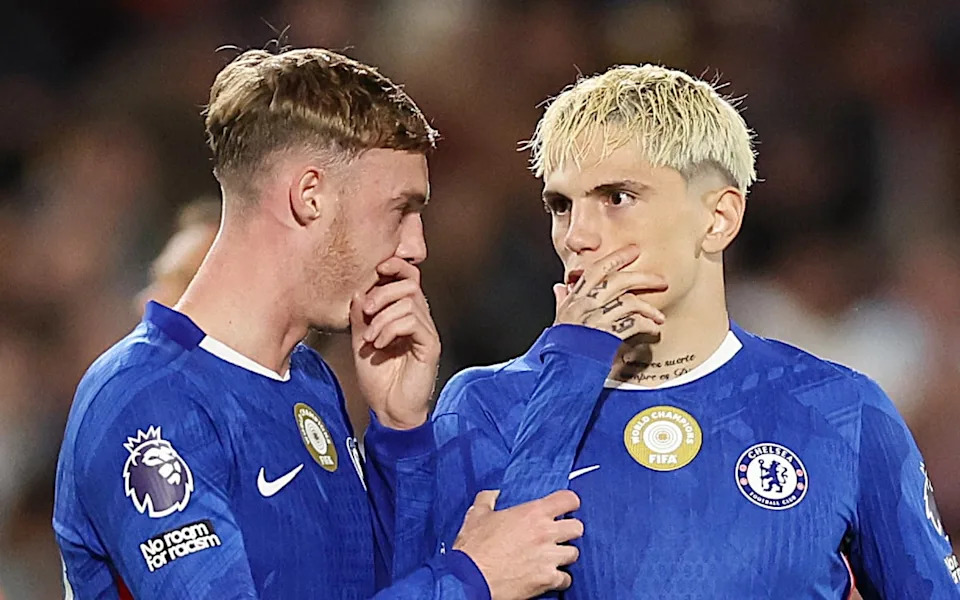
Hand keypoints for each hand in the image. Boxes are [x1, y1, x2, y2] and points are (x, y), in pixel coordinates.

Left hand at [350, 257, 439, 429]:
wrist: (389, 410)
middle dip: (382, 292)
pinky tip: (380, 344)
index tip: (376, 271)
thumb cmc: (378, 378)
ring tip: (370, 338)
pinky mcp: (430, 345)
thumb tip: (361, 291)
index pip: (407, 277)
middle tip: (366, 312)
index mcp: (404, 313)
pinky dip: (391, 328)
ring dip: (382, 317)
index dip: (394, 266)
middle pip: (409, 283)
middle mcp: (419, 318)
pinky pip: (413, 321)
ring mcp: (426, 331)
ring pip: (408, 301)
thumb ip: (361, 316)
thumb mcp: (361, 340)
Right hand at [453, 490, 582, 599]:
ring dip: (564, 555)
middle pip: (578, 527)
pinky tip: (548, 576)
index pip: (568, 499)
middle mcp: (546, 533)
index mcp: (532, 513)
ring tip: (552, 557)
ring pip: (574, 554)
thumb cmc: (474, 548)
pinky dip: (559, 579)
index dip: (569, 502)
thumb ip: (488, 499)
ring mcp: (549, 558)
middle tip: (558, 534)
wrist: (470, 578)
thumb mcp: (477, 515)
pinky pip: (566, 579)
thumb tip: (494, 494)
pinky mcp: (547, 580)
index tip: (565, 508)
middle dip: (570, 530)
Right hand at [554, 245, 667, 339]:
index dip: (616, 258)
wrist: (561, 370)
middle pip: (617, 281)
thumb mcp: (559, 320)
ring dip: (648, 308)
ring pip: (628, 301)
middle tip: (661, 280)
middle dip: (643, 278)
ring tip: (659, 316)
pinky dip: (646, 325)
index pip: (596, 270)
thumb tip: (559, 287)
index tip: (634, 250)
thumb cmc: (561, 347)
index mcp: (574, 300)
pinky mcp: (605, 336)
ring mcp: (594, 320)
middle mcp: (584, 306)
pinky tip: (653, 329)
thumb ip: (562, 302)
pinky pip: (632, 324)